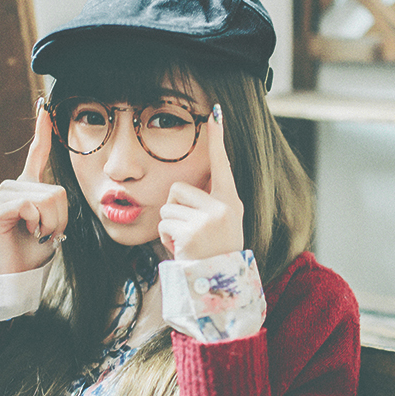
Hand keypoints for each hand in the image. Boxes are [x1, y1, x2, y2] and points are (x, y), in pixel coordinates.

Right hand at [0, 98, 67, 274]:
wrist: (15, 274)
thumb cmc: (34, 250)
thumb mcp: (53, 223)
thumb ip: (56, 204)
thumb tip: (55, 195)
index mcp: (28, 188)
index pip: (36, 154)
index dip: (41, 131)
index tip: (43, 107)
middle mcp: (13, 187)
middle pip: (57, 192)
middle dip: (60, 219)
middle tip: (46, 233)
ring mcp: (2, 197)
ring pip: (46, 200)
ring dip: (50, 224)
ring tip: (35, 234)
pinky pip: (28, 207)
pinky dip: (35, 223)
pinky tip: (25, 232)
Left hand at [158, 104, 243, 260]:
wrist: (220, 284)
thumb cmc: (216, 253)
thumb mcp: (224, 223)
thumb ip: (211, 203)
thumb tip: (190, 184)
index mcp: (230, 201)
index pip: (222, 164)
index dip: (218, 138)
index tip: (216, 112)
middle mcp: (223, 207)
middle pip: (178, 189)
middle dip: (176, 210)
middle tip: (190, 232)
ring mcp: (207, 220)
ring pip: (167, 208)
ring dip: (170, 226)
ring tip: (188, 242)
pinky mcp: (191, 233)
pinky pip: (163, 225)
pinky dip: (166, 238)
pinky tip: (183, 249)